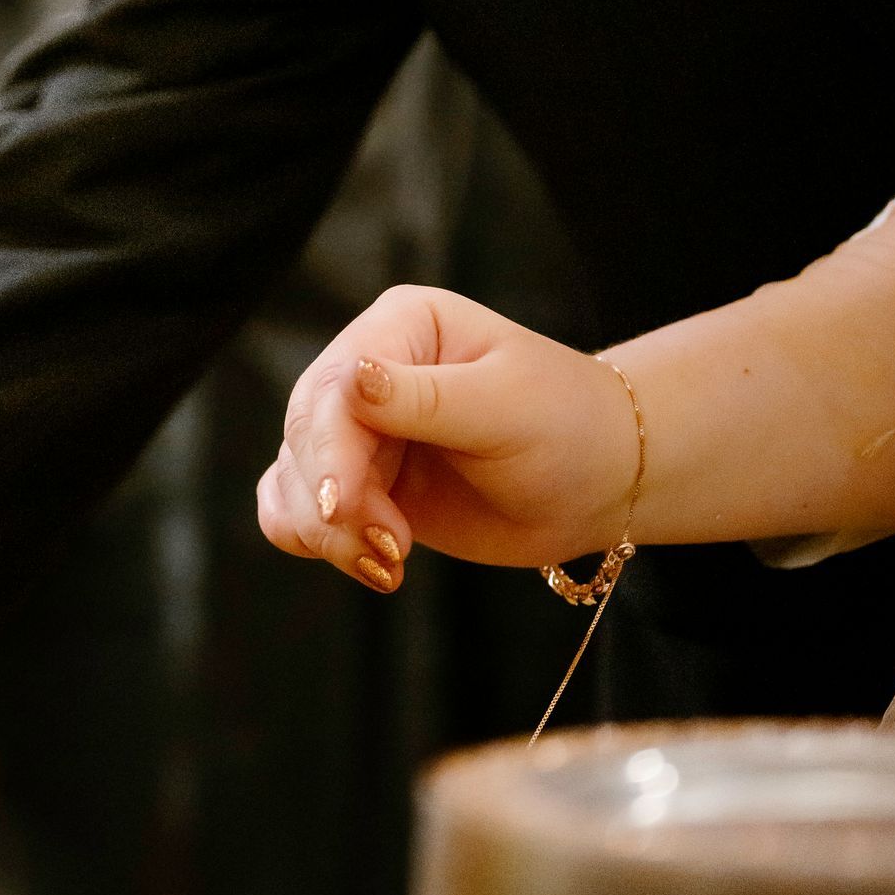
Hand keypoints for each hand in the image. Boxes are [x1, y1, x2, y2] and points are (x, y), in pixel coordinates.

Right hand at [256, 285, 640, 593]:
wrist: (601, 481)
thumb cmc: (567, 424)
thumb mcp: (504, 406)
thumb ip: (422, 397)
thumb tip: (349, 379)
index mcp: (401, 328)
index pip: (334, 389)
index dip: (329, 453)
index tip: (343, 508)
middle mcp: (366, 374)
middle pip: (302, 438)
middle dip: (333, 502)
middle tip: (390, 546)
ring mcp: (359, 433)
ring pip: (292, 482)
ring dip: (327, 533)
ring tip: (389, 562)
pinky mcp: (361, 485)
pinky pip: (298, 512)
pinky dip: (321, 545)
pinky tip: (377, 566)